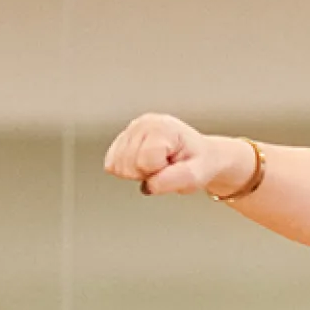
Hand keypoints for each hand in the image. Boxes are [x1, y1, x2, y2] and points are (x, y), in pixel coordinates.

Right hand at [102, 115, 250, 197]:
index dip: (157, 173)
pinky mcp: (122, 137)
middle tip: (164, 167)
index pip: (143, 162)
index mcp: (163, 128)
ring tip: (156, 165)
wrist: (198, 154)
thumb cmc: (197, 163)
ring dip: (135, 172)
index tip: (171, 166)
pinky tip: (144, 163)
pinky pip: (111, 164)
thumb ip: (173, 181)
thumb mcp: (196, 176)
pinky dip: (127, 170)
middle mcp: (144, 123)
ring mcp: (131, 129)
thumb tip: (148, 186)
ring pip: (116, 165)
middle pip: (127, 165)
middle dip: (145, 174)